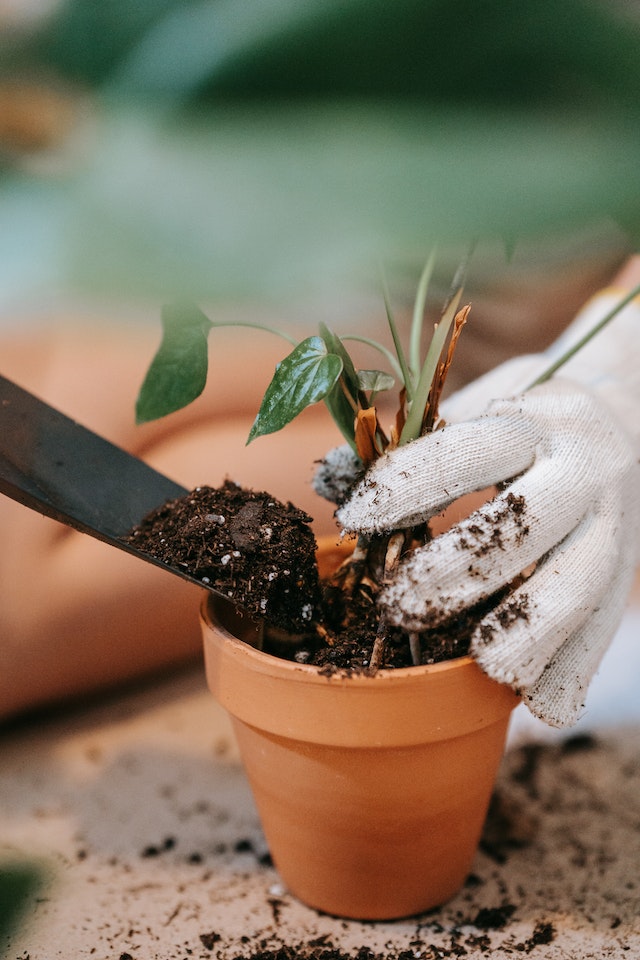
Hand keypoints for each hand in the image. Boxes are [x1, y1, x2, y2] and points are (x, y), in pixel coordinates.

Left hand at [338, 273, 639, 726]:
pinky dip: (571, 672)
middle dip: (454, 576)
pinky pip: (604, 628)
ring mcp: (616, 525)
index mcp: (537, 423)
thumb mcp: (483, 404)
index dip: (406, 489)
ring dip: (524, 634)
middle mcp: (585, 471)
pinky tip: (537, 706)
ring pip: (578, 587)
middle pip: (522, 531)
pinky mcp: (629, 572)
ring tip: (477, 663)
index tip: (355, 519)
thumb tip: (329, 482)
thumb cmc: (533, 418)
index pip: (467, 455)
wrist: (633, 415)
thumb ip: (415, 443)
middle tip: (398, 608)